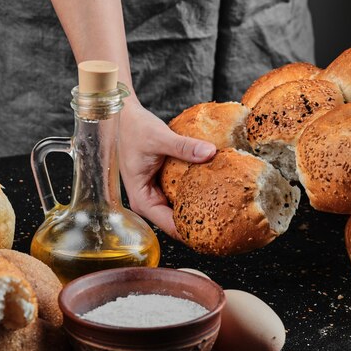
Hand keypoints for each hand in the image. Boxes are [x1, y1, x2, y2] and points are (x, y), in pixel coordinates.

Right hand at [118, 101, 215, 239]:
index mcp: (143, 199)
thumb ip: (184, 147)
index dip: (192, 232)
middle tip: (227, 223)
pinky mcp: (163, 184)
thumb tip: (211, 152)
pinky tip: (215, 192)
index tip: (216, 233)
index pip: (170, 226)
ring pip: (180, 210)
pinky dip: (196, 195)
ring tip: (226, 212)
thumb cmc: (133, 128)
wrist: (123, 116)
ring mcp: (156, 194)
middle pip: (177, 222)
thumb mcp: (159, 138)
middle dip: (200, 224)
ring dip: (200, 209)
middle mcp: (148, 201)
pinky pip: (181, 196)